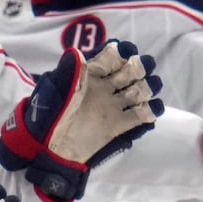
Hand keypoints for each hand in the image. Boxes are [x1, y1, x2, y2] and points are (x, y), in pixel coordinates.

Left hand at [0, 40, 162, 201]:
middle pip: (130, 72)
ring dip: (147, 87)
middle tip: (142, 68)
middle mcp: (105, 88)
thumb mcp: (55, 91)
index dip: (121, 52)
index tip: (126, 52)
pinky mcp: (118, 126)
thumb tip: (78, 53)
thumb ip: (68, 73)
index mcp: (90, 75)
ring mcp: (112, 106)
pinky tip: (153, 108)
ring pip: (138, 91)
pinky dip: (149, 111)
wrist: (50, 149)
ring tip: (148, 88)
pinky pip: (139, 116)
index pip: (111, 57)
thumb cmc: (48, 117)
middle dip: (139, 66)